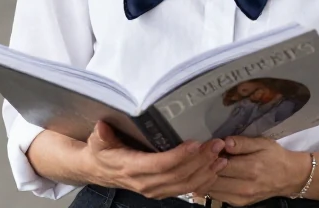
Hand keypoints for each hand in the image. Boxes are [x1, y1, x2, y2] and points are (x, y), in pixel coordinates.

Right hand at [81, 121, 228, 199]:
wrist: (99, 170)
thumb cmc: (102, 152)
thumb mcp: (97, 141)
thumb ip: (101, 134)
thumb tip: (101, 127)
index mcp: (132, 168)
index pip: (159, 164)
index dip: (179, 156)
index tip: (195, 143)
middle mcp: (145, 183)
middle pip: (178, 175)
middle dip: (200, 160)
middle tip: (216, 144)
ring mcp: (155, 190)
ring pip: (186, 185)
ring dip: (206, 171)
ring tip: (221, 156)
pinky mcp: (163, 191)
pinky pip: (186, 190)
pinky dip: (204, 181)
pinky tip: (215, 170)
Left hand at [203, 136, 310, 205]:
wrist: (289, 177)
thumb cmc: (274, 156)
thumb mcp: (262, 143)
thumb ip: (242, 143)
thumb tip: (225, 142)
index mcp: (251, 168)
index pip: (220, 164)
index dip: (209, 155)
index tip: (204, 147)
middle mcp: (245, 186)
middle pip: (213, 179)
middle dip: (203, 167)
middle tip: (199, 156)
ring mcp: (241, 197)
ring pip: (212, 189)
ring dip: (204, 177)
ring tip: (202, 165)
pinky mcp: (239, 203)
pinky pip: (217, 196)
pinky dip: (210, 186)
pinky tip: (210, 175)